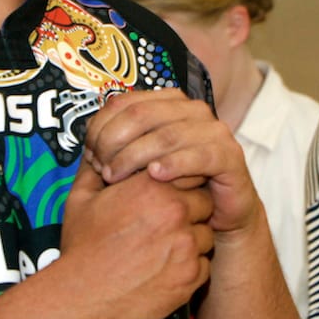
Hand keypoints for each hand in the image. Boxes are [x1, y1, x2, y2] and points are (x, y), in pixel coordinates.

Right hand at [59, 157, 214, 318]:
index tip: (169, 194)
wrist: (80, 297)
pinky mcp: (190, 276)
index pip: (190, 171)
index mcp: (152, 187)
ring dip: (192, 239)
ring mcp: (186, 246)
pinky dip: (189, 267)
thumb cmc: (81, 248)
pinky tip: (164, 270)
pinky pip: (204, 264)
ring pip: (206, 234)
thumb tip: (98, 150)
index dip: (181, 183)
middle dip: (191, 210)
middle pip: (205, 201)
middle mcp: (175, 213)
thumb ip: (96, 168)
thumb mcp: (82, 199)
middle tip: (167, 224)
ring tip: (162, 249)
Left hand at [85, 89, 260, 235]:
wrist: (217, 215)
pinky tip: (154, 176)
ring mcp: (214, 131)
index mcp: (169, 103)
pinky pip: (198, 155)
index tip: (91, 156)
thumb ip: (117, 148)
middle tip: (102, 170)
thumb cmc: (173, 188)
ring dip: (134, 157)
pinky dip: (174, 164)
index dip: (101, 128)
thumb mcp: (140, 164)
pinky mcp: (230, 155)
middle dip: (114, 143)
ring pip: (166, 135)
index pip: (124, 102)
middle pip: (141, 115)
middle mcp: (192, 110)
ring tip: (117, 177)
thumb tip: (87, 139)